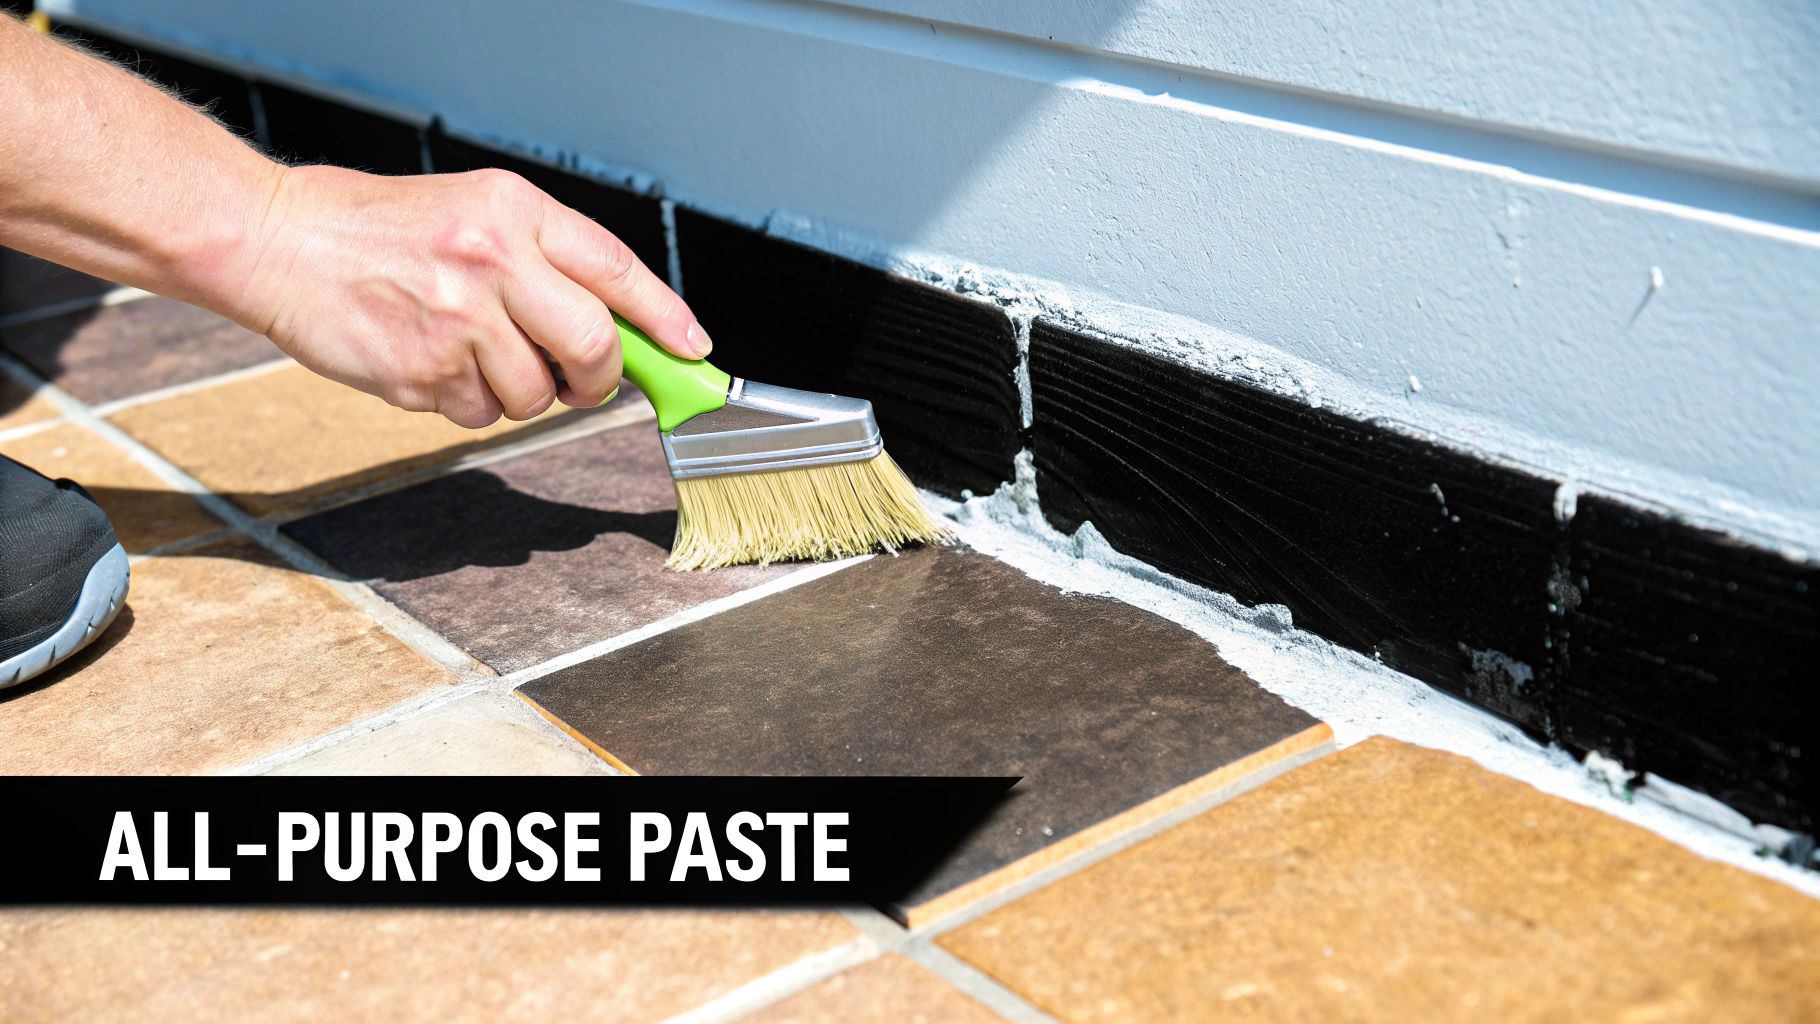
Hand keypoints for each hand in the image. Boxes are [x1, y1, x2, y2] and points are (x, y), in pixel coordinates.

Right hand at [233, 165, 709, 427]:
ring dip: (520, 393)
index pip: (616, 269)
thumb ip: (546, 263)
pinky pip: (478, 414)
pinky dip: (468, 403)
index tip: (691, 349)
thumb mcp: (475, 212)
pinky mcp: (421, 371)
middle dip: (599, 378)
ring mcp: (457, 320)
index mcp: (514, 212)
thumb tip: (618, 335)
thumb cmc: (382, 230)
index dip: (664, 317)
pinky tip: (432, 362)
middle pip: (593, 345)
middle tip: (584, 382)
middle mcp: (492, 260)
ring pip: (535, 395)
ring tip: (473, 352)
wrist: (279, 243)